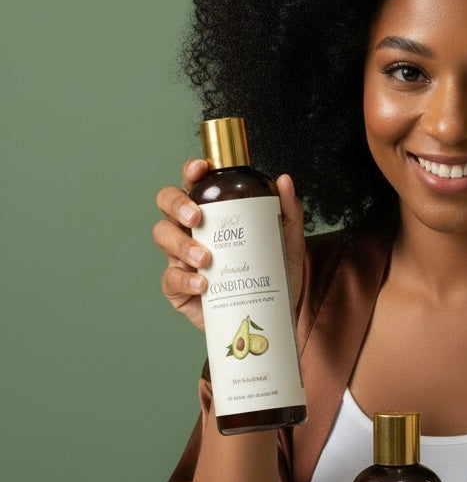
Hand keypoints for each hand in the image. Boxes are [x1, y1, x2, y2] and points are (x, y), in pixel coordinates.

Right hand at [153, 161, 304, 331]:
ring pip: (163, 236)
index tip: (201, 169)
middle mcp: (192, 230)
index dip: (191, 171)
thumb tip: (284, 181)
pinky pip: (170, 278)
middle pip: (167, 204)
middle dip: (177, 205)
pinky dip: (185, 279)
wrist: (275, 312)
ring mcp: (182, 257)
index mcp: (213, 211)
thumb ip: (288, 210)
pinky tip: (203, 283)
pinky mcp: (179, 288)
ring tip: (206, 258)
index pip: (193, 183)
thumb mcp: (287, 238)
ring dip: (181, 244)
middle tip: (197, 218)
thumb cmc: (274, 270)